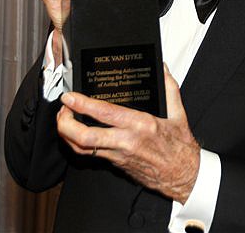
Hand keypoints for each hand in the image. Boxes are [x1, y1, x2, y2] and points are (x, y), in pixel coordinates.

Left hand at [57, 65, 199, 203]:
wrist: (183, 175)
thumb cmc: (180, 147)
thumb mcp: (178, 113)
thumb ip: (169, 87)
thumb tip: (162, 69)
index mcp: (140, 125)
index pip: (104, 114)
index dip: (83, 104)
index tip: (71, 96)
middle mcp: (126, 141)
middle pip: (84, 137)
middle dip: (66, 123)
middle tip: (62, 109)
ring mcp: (118, 155)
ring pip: (82, 149)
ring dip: (67, 135)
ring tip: (64, 119)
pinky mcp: (116, 164)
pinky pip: (90, 155)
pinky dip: (78, 144)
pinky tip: (76, 133)